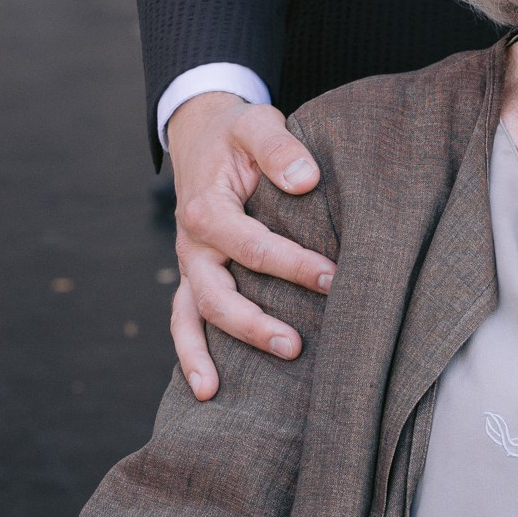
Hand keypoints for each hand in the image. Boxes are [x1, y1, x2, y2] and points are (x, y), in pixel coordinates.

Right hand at [165, 92, 329, 400]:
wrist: (201, 134)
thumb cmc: (236, 134)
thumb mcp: (256, 124)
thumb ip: (279, 148)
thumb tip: (307, 180)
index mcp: (207, 209)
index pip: (253, 246)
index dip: (294, 265)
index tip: (334, 278)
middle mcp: (191, 244)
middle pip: (216, 294)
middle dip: (254, 324)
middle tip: (296, 345)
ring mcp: (189, 265)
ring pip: (191, 316)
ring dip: (206, 353)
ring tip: (218, 392)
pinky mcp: (192, 276)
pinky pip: (183, 320)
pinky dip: (189, 353)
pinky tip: (205, 389)